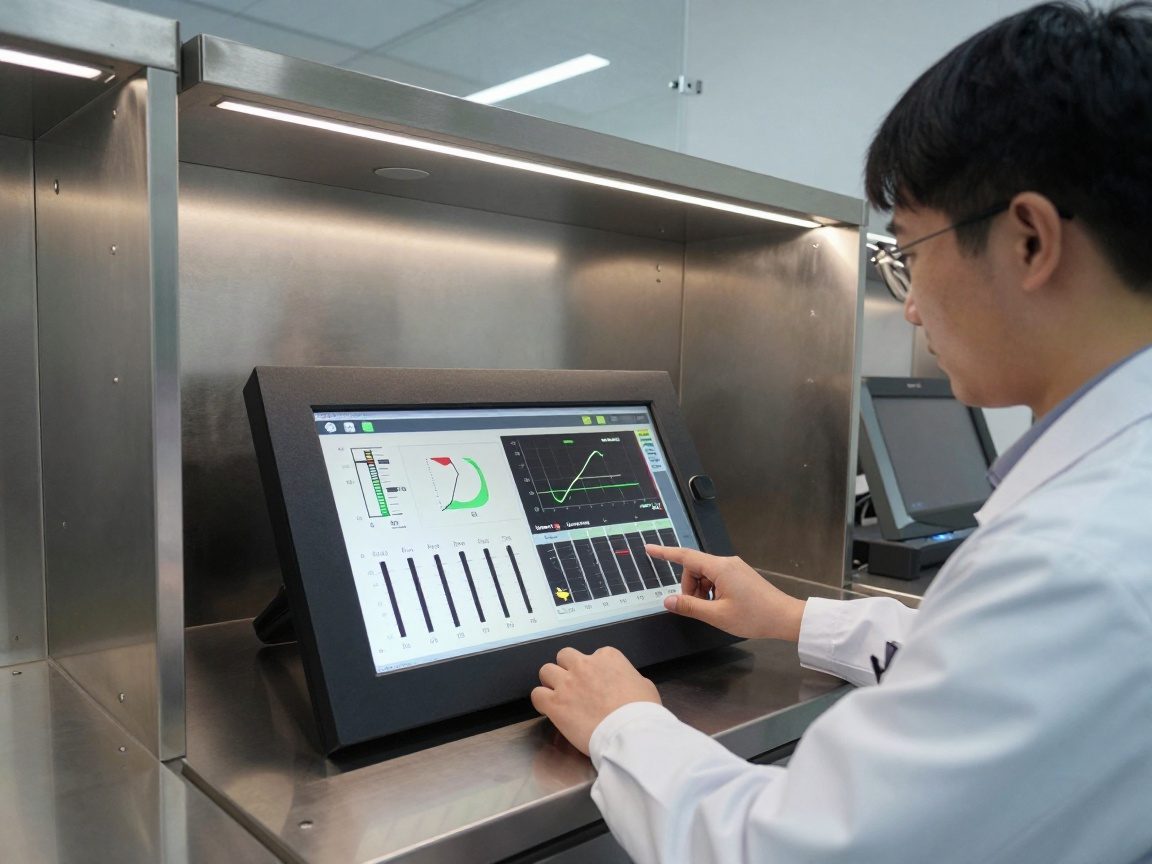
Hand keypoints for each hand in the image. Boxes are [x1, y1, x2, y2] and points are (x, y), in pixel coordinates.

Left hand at [531, 646, 659, 755]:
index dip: (595, 671)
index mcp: (607, 657)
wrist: (629, 732)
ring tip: (559, 696)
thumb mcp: (644, 685)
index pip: (595, 655)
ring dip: (551, 682)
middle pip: (565, 657)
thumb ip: (628, 678)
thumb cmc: (641, 712)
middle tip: (574, 685)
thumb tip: (624, 684)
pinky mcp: (555, 703)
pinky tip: (549, 708)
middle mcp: (584, 665)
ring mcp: (567, 683)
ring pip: (546, 671)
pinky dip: (541, 701)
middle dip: (568, 669)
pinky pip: (536, 694)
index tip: (597, 684)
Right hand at [646, 545, 806, 641]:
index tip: (650, 549)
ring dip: (701, 591)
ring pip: (705, 575)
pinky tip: (720, 606)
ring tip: (713, 610)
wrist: (784, 617)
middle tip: (698, 608)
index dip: (665, 553)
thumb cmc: (754, 616)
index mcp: (720, 568)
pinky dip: (711, 591)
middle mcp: (726, 562)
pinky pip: (716, 578)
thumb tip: (668, 601)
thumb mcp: (717, 615)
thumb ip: (690, 607)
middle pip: (694, 569)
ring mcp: (734, 568)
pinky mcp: (739, 575)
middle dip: (689, 587)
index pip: (685, 556)